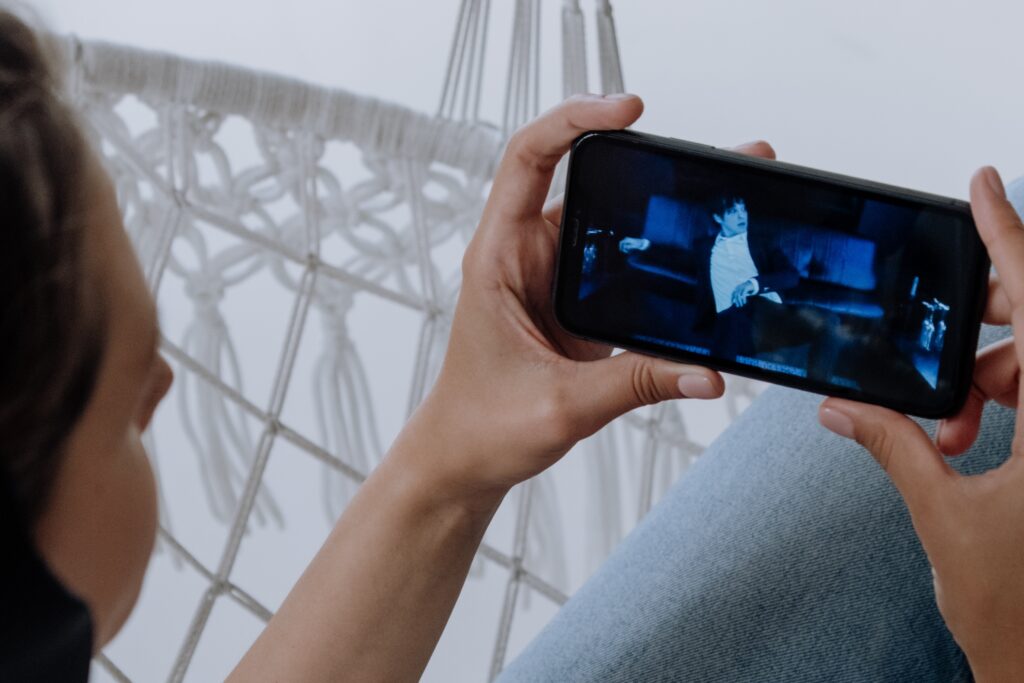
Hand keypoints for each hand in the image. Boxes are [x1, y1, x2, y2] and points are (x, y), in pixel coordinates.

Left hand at [404, 94, 775, 507]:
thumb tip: (707, 372)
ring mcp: (554, 278)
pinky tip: (707, 261)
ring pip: (612, 225)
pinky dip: (663, 260)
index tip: (629, 110)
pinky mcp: (577, 305)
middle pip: (587, 182)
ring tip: (730, 200)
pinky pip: (624, 267)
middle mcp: (526, 256)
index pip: (528, 158)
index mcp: (499, 258)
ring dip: (664, 213)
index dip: (573, 120)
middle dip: (650, 162)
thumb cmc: (481, 426)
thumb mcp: (562, 405)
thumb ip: (636, 384)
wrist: (464, 461)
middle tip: (718, 160)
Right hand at [818, 167, 1023, 681]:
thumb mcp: (942, 515)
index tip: (984, 188)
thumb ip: (894, 446)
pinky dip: (1002, 400)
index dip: (1010, 238)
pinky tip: (962, 432)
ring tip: (945, 420)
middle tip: (936, 321)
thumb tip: (845, 406)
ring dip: (987, 375)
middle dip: (984, 320)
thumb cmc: (1019, 612)